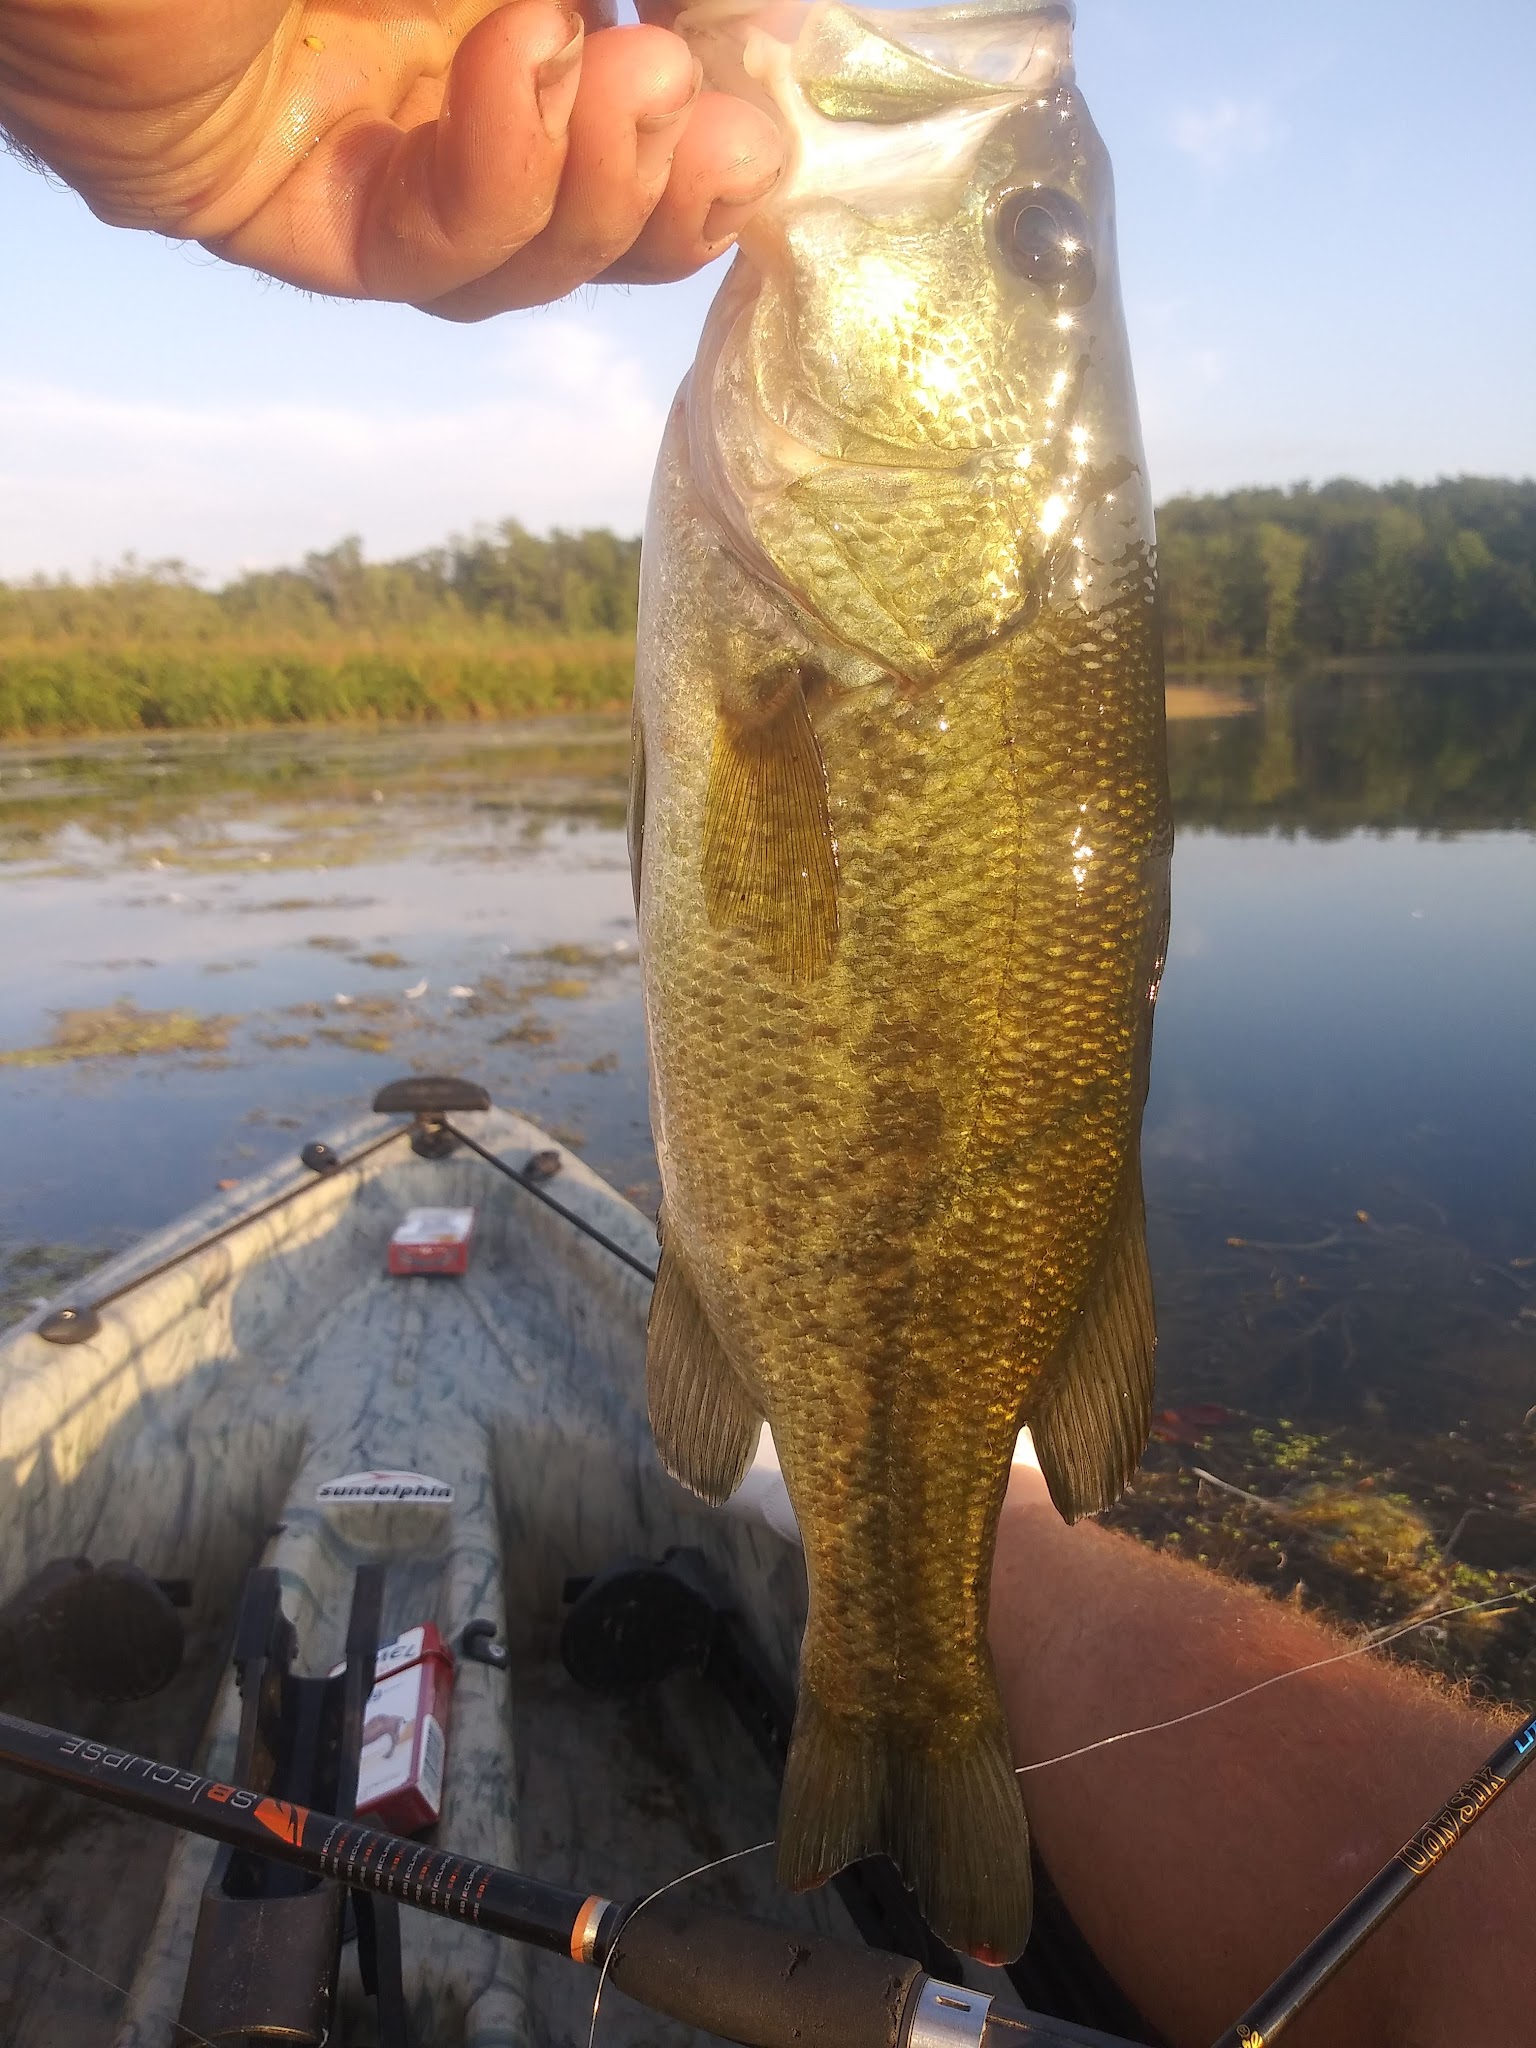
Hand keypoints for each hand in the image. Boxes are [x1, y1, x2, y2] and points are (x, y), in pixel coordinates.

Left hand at [0, 0, 784, 314]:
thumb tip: (771, 39)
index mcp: (490, 11)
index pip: (632, 126)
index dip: (716, 139)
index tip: (782, 94)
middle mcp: (430, 91)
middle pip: (593, 224)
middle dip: (680, 196)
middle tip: (731, 134)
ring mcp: (358, 159)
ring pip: (520, 268)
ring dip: (602, 192)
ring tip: (630, 76)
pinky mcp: (284, 214)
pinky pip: (422, 257)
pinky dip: (498, 180)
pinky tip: (517, 67)